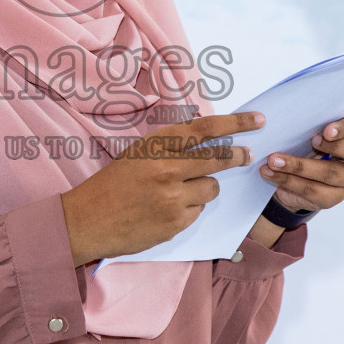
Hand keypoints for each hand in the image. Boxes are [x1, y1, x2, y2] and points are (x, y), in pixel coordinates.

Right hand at [60, 111, 262, 266]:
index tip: (257, 120)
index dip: (236, 122)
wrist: (86, 220)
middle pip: (218, 158)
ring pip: (211, 188)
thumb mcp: (137, 153)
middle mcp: (167, 168)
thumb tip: (208, 139)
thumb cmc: (111, 184)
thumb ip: (170, 147)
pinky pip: (197, 212)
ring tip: (179, 192)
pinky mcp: (174, 223)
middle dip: (238, 156)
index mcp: (156, 145)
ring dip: (204, 189)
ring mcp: (172, 198)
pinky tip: (165, 211)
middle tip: (248, 155)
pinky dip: (188, 210)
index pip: (205, 128)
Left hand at [259, 110, 343, 214]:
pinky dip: (289, 181)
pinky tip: (271, 173)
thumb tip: (294, 110)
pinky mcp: (333, 197)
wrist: (299, 172)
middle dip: (334, 148)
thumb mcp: (312, 127)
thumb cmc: (309, 141)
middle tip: (311, 142)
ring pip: (331, 175)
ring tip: (273, 160)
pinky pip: (313, 191)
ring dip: (299, 166)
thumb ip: (313, 120)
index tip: (327, 131)